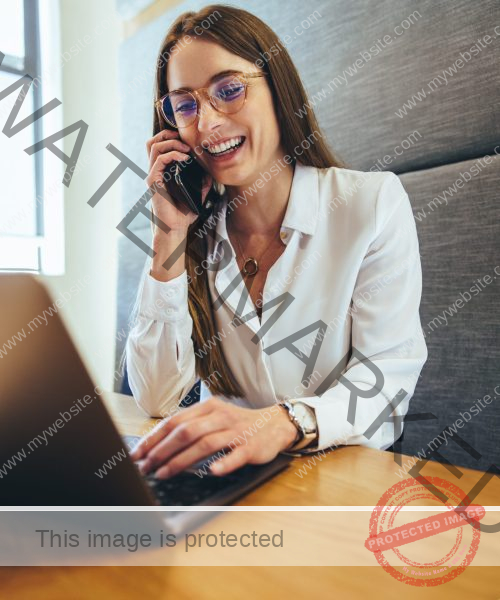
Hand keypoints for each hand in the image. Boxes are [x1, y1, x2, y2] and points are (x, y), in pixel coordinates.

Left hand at [129, 397, 297, 477]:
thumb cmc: (238, 425)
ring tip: (164, 473)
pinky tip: (212, 471)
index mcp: (207, 408)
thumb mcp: (214, 419)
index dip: (154, 438)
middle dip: (162, 451)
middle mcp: (219, 416)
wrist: (274, 425)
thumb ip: (191, 428)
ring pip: (205, 443)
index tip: (137, 453)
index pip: (174, 421)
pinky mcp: (251, 445)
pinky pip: (236, 454)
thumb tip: (158, 445)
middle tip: (146, 467)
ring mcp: (235, 431)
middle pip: (186, 431)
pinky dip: (224, 463)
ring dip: (182, 460)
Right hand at [146, 129, 212, 234]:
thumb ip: (202, 183)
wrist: (175, 228)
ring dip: (171, 142)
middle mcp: (155, 171)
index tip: (188, 141)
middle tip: (184, 139)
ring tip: (186, 148)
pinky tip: (184, 158)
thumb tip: (210, 173)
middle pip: (153, 141)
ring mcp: (153, 175)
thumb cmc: (183, 213)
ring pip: (154, 146)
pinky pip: (159, 160)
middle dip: (168, 134)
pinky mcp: (153, 181)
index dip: (171, 137)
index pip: (160, 146)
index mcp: (163, 171)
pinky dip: (173, 154)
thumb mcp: (197, 194)